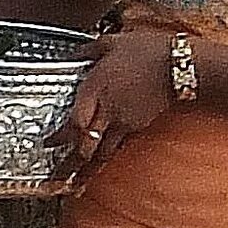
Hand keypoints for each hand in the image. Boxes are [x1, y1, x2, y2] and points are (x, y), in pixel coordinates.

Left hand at [58, 28, 173, 172]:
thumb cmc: (147, 50)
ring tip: (77, 185)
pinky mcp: (137, 126)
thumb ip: (90, 50)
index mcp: (96, 88)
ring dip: (88, 169)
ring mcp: (123, 121)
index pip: (73, 122)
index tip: (48, 143)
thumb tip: (76, 53)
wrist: (179, 66)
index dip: (60, 136)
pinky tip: (100, 165)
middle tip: (56, 177)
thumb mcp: (112, 43)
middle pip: (85, 144)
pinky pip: (117, 146)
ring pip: (102, 152)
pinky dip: (106, 157)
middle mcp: (107, 110)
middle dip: (69, 163)